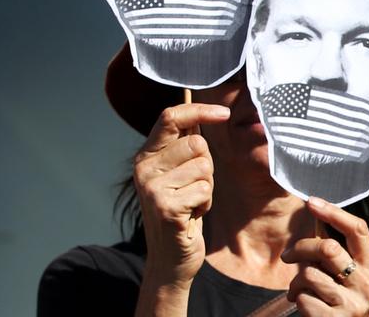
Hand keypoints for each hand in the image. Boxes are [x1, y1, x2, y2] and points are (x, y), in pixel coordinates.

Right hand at [133, 103, 230, 289]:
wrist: (170, 257)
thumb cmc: (184, 209)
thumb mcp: (182, 173)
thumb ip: (187, 144)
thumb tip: (209, 111)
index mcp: (146, 155)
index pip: (170, 117)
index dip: (200, 110)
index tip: (225, 113)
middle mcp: (144, 168)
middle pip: (197, 143)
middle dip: (208, 165)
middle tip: (194, 187)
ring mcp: (151, 188)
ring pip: (204, 166)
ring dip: (207, 186)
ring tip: (191, 202)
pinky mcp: (164, 207)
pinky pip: (205, 190)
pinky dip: (206, 203)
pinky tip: (191, 215)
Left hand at [283, 198, 368, 316]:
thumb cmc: (339, 302)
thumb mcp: (345, 277)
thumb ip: (334, 252)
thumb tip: (316, 212)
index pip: (358, 230)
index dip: (334, 212)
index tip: (311, 202)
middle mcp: (368, 285)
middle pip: (329, 248)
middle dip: (302, 248)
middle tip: (288, 255)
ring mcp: (353, 304)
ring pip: (310, 274)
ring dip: (296, 282)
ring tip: (299, 290)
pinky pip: (303, 298)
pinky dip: (297, 300)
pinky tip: (304, 305)